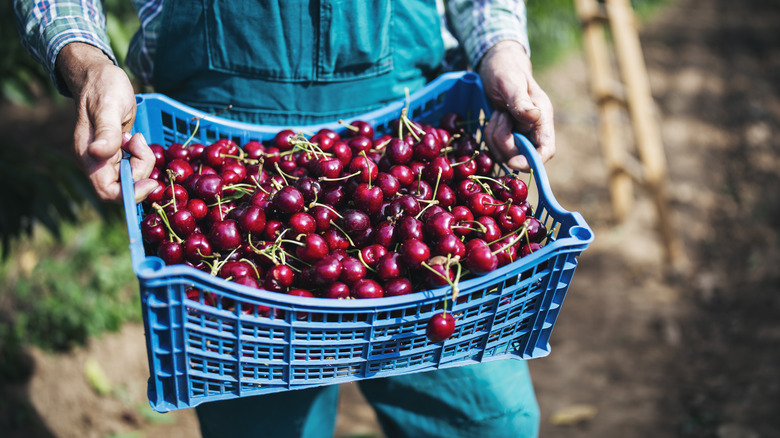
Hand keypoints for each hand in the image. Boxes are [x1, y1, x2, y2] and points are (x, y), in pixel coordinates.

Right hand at [56, 43, 156, 202]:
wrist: (99, 75)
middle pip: (125, 186)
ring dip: (142, 160)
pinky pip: (134, 165)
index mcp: (89, 156)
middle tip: (140, 143)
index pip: (108, 192)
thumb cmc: (103, 87)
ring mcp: (106, 158)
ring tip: (136, 136)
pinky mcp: (117, 153)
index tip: (151, 180)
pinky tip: (136, 138)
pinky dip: (141, 156)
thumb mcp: (109, 107)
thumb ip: (106, 132)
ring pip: (132, 176)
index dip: (131, 193)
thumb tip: (97, 154)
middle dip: (140, 170)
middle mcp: (96, 162)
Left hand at [478, 41, 554, 170]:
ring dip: (494, 136)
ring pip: (505, 154)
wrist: (496, 64)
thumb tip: (534, 117)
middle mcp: (533, 129)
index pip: (545, 150)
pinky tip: (494, 118)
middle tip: (500, 116)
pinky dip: (489, 136)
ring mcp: (520, 134)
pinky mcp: (507, 136)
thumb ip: (521, 102)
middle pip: (520, 156)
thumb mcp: (511, 83)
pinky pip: (495, 148)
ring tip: (498, 113)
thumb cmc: (506, 70)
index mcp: (542, 118)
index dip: (531, 161)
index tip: (512, 162)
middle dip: (503, 142)